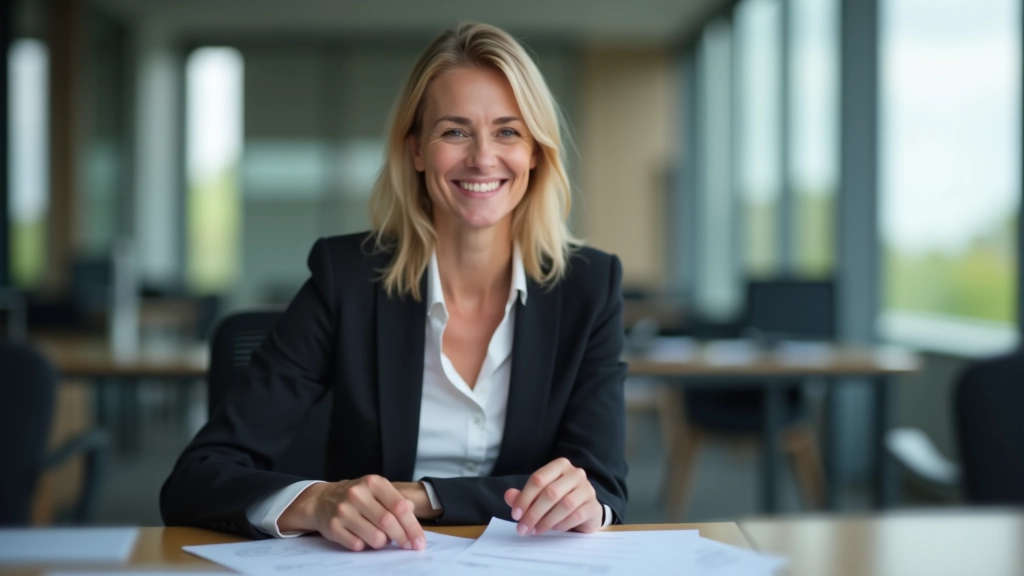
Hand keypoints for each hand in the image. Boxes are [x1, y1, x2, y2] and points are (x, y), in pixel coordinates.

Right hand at [280, 475, 426, 550]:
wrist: (321, 499)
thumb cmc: (356, 496)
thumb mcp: (376, 490)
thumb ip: (395, 499)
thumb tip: (412, 511)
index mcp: (373, 482)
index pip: (399, 506)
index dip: (412, 526)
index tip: (420, 541)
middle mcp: (357, 494)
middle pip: (389, 522)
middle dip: (402, 538)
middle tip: (408, 546)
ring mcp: (343, 511)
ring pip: (375, 537)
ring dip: (383, 542)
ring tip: (381, 537)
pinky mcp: (333, 527)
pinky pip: (358, 545)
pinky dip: (365, 545)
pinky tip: (362, 537)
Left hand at [503, 457, 602, 535]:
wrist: (585, 510)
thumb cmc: (559, 500)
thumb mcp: (539, 496)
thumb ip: (523, 496)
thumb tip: (508, 495)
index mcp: (560, 466)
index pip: (538, 479)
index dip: (524, 498)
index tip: (515, 515)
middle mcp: (575, 474)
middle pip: (550, 492)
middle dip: (533, 513)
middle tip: (523, 528)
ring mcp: (587, 489)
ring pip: (565, 505)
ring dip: (546, 521)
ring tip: (536, 530)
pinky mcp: (593, 506)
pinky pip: (576, 516)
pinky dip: (561, 524)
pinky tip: (554, 529)